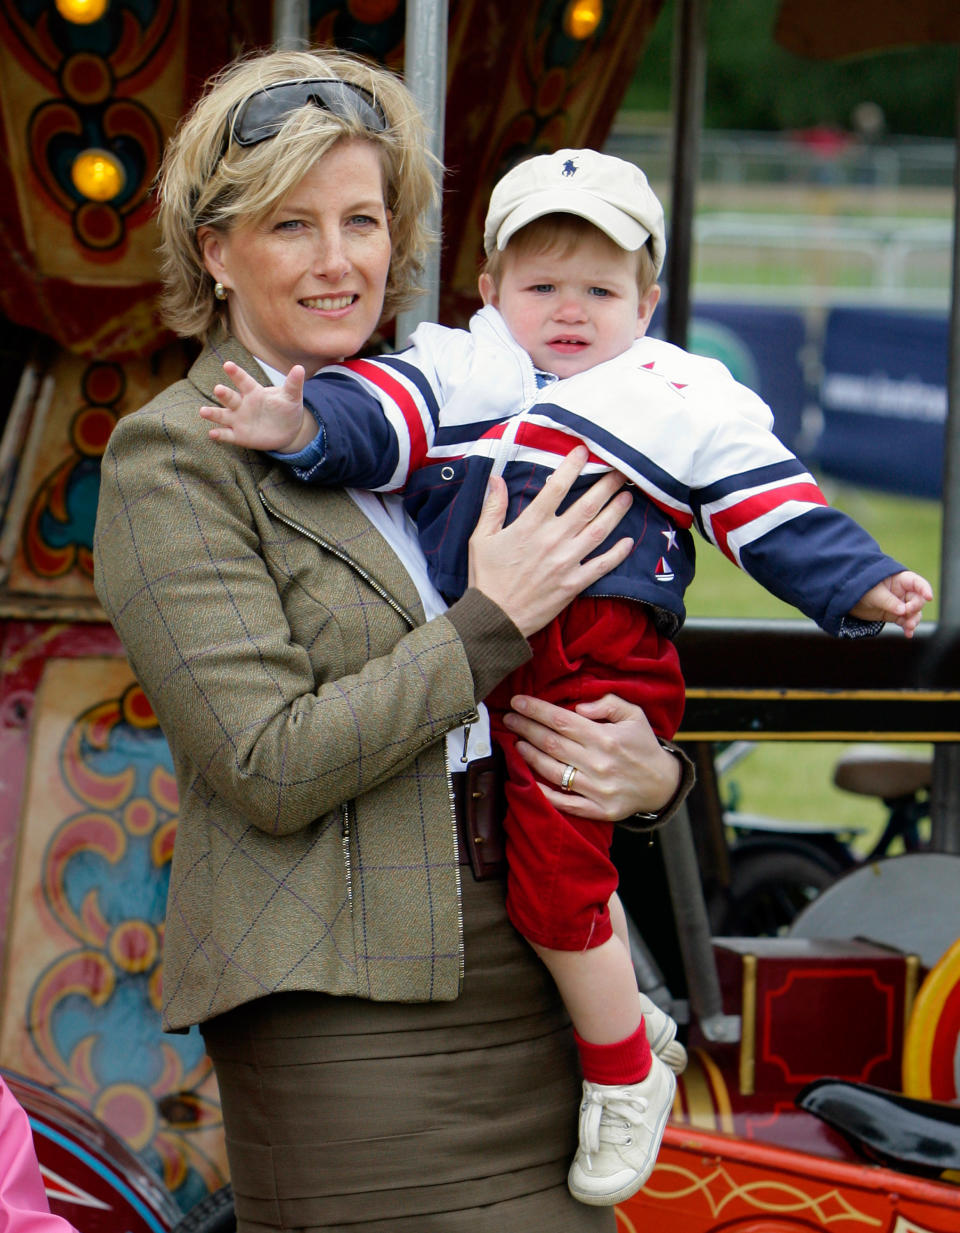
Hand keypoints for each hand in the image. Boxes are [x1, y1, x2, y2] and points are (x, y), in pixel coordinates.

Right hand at [199, 360, 313, 452]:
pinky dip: (219, 434)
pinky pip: (227, 434)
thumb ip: (293, 384)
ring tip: (203, 412)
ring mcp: (238, 420)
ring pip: (222, 416)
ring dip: (213, 414)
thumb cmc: (286, 408)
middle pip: (230, 398)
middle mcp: (242, 404)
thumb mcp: (292, 397)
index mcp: (254, 392)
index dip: (236, 373)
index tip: (227, 365)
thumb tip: (300, 368)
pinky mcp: (239, 435)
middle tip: (218, 389)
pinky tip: (212, 434)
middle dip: (224, 394)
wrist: (288, 430)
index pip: (243, 381)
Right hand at [467, 446, 633, 637]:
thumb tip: (496, 478)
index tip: (584, 451)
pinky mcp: (575, 583)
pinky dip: (618, 552)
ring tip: (628, 496)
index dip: (572, 466)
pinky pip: (602, 565)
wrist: (494, 618)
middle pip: (587, 505)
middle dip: (606, 484)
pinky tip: (629, 541)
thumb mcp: (480, 539)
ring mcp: (567, 561)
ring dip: (617, 511)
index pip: (557, 487)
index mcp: (530, 525)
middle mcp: (553, 539)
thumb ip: (493, 507)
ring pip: (600, 530)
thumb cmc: (486, 578)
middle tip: (620, 470)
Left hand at [501, 692, 682, 822]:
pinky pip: (564, 803)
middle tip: (508, 718)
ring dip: (529, 755)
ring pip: (552, 771)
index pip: (561, 720)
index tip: (517, 702)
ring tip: (516, 742)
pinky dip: (544, 793)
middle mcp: (599, 763)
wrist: (663, 785)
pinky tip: (528, 779)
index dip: (535, 710)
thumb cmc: (643, 745)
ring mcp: (597, 789)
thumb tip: (579, 707)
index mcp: (605, 738)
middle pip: (551, 743)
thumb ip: (608, 703)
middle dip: (525, 728)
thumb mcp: (634, 715)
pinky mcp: (598, 810)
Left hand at [849, 570, 932, 636]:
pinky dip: (907, 628)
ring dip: (913, 620)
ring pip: (913, 613)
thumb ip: (889, 601)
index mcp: (899, 580)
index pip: (917, 583)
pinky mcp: (893, 615)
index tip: (928, 597)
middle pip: (917, 600)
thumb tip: (903, 611)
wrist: (846, 598)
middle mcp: (902, 592)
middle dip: (915, 608)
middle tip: (907, 613)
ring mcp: (898, 604)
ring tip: (909, 626)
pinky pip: (905, 621)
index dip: (924, 589)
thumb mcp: (874, 593)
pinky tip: (908, 634)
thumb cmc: (860, 588)